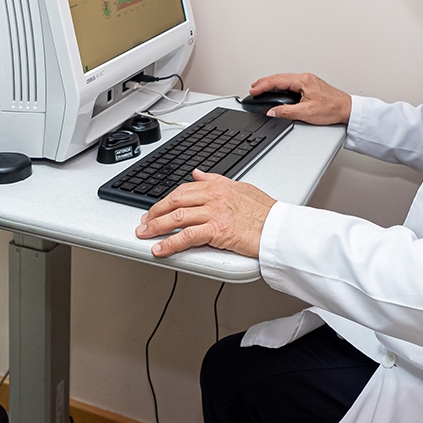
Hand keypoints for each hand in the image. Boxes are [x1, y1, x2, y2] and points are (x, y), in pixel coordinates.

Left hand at [134, 171, 275, 257]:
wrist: (278, 228)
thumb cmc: (266, 212)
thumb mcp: (240, 187)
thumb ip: (216, 180)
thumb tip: (198, 174)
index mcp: (217, 186)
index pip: (183, 190)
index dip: (166, 200)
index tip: (156, 208)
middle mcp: (213, 197)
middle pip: (175, 202)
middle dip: (155, 212)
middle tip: (144, 221)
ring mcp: (213, 213)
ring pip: (177, 218)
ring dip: (156, 227)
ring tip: (145, 234)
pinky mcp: (216, 231)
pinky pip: (187, 237)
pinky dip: (170, 243)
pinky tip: (160, 249)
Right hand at [249, 73, 350, 124]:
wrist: (347, 110)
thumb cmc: (332, 109)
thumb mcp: (306, 113)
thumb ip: (286, 112)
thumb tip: (272, 111)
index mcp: (303, 81)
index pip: (277, 81)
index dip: (263, 86)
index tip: (253, 90)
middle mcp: (305, 78)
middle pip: (279, 77)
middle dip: (264, 83)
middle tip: (253, 88)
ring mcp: (308, 81)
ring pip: (285, 80)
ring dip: (272, 84)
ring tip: (261, 88)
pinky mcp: (310, 86)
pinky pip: (291, 83)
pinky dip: (280, 86)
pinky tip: (277, 89)